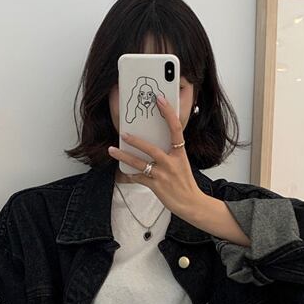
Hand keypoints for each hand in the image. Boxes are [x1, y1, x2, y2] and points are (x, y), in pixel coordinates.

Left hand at [107, 94, 204, 218]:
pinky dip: (131, 174)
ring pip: (139, 163)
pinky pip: (139, 177)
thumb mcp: (182, 163)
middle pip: (151, 148)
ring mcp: (163, 175)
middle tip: (123, 134)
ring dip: (124, 156)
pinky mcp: (156, 186)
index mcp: (180, 153)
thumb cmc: (185, 182)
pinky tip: (126, 171)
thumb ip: (170, 153)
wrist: (191, 203)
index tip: (160, 100)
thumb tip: (153, 143)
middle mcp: (171, 163)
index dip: (168, 113)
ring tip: (112, 150)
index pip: (175, 129)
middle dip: (135, 141)